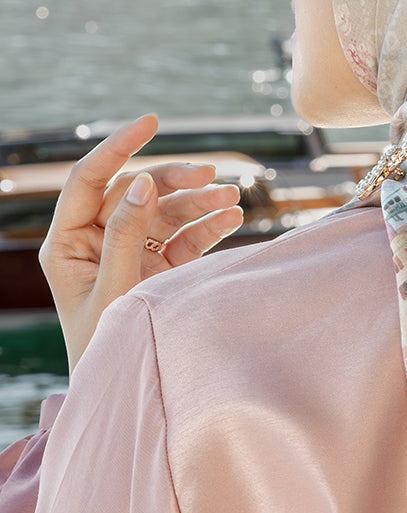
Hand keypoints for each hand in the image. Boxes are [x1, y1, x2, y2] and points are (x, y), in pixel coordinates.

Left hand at [38, 112, 244, 373]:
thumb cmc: (103, 346)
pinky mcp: (156, 269)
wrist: (122, 390)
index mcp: (67, 243)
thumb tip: (142, 182)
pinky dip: (207, 227)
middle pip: (135, 192)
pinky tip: (233, 217)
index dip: (118, 147)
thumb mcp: (113, 288)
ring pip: (164, 212)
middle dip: (174, 180)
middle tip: (211, 175)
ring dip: (198, 202)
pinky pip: (182, 238)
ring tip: (232, 199)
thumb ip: (126, 235)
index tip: (151, 122)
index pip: (88, 179)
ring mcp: (128, 254)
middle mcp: (96, 241)